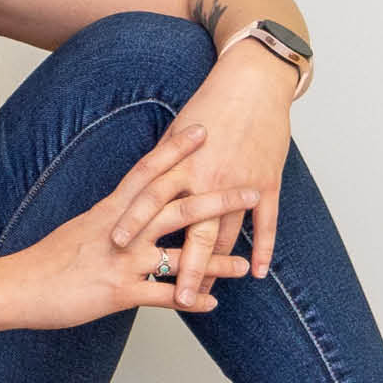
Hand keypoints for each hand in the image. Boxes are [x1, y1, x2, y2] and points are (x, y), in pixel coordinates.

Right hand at [13, 121, 258, 324]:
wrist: (16, 287)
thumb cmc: (46, 261)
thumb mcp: (82, 229)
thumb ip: (113, 220)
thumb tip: (134, 212)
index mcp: (110, 211)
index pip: (148, 172)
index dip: (176, 151)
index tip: (202, 131)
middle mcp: (121, 232)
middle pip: (178, 208)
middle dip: (219, 198)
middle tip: (252, 188)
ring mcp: (122, 261)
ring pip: (180, 254)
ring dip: (216, 260)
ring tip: (243, 263)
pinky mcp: (119, 292)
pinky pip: (163, 295)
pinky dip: (190, 299)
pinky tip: (211, 304)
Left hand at [140, 44, 300, 289]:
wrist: (253, 84)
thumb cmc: (210, 105)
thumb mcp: (175, 133)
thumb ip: (160, 166)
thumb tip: (138, 188)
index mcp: (181, 164)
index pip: (151, 200)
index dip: (133, 224)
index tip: (115, 248)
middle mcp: (209, 179)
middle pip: (194, 233)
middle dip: (185, 268)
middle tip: (175, 298)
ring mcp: (241, 184)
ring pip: (227, 234)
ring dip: (217, 267)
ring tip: (206, 295)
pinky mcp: (267, 183)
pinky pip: (266, 223)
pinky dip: (263, 249)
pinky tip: (257, 273)